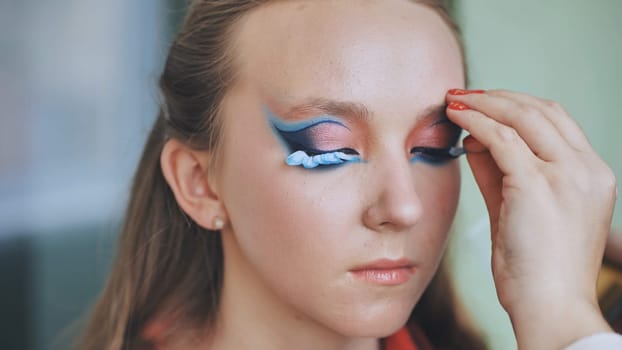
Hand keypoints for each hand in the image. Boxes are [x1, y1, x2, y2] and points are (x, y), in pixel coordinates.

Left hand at [445, 89, 616, 348]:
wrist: (551, 309)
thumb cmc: (535, 268)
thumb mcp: (520, 211)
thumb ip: (500, 172)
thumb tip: (474, 140)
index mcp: (591, 174)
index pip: (555, 120)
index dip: (516, 104)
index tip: (483, 103)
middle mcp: (586, 169)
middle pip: (541, 110)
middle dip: (497, 97)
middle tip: (463, 96)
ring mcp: (566, 175)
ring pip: (522, 116)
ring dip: (484, 104)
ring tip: (454, 102)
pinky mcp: (538, 185)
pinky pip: (501, 139)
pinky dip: (477, 123)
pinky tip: (456, 118)